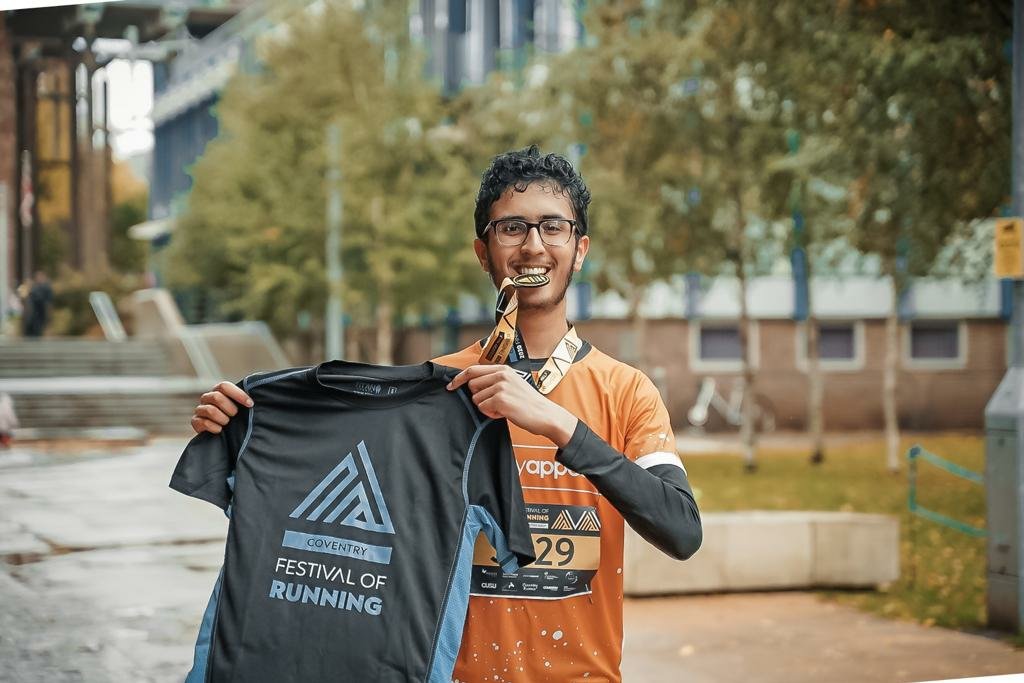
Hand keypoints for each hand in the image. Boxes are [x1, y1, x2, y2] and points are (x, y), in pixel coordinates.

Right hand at [191, 381, 252, 434]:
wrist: (224, 437)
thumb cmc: (236, 418)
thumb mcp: (242, 408)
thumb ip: (247, 400)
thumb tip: (259, 394)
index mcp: (219, 391)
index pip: (224, 386)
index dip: (238, 394)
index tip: (250, 404)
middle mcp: (207, 398)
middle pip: (216, 397)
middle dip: (230, 408)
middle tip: (235, 415)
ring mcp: (200, 409)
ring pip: (210, 410)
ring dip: (223, 419)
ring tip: (227, 423)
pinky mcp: (195, 421)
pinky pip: (203, 423)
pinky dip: (214, 427)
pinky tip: (220, 430)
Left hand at [447, 365, 577, 446]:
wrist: (545, 414)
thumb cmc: (528, 403)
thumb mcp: (512, 384)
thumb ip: (494, 381)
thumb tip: (471, 384)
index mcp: (503, 369)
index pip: (473, 370)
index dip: (459, 378)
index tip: (450, 386)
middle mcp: (501, 375)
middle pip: (472, 385)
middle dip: (478, 397)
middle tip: (495, 403)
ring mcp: (501, 386)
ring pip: (476, 399)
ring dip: (486, 407)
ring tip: (503, 408)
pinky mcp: (501, 399)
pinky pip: (483, 409)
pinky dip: (491, 414)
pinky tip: (505, 413)